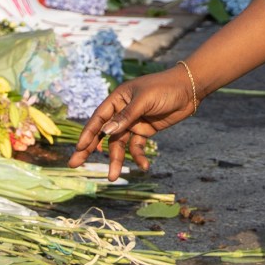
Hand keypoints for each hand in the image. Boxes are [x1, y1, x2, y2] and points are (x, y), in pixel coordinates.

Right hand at [66, 69, 199, 179]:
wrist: (189, 89)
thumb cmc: (165, 87)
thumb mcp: (145, 100)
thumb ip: (126, 116)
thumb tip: (106, 131)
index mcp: (118, 98)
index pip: (98, 118)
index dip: (88, 134)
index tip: (78, 149)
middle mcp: (122, 111)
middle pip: (103, 133)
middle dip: (90, 149)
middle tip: (75, 165)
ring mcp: (133, 122)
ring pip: (119, 144)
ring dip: (116, 159)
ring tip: (112, 177)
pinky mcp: (145, 131)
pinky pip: (136, 146)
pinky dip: (138, 156)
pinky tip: (144, 166)